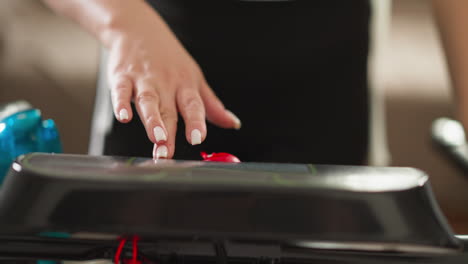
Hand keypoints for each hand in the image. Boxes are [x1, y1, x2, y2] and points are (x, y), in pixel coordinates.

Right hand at [103, 1, 240, 158]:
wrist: (138, 29)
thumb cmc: (169, 59)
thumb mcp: (195, 79)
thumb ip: (212, 106)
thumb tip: (232, 123)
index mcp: (185, 86)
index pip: (193, 105)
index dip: (196, 122)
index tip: (197, 138)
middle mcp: (166, 84)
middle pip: (168, 110)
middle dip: (169, 133)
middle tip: (167, 151)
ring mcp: (144, 80)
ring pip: (148, 102)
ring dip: (152, 120)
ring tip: (156, 137)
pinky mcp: (122, 77)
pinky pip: (121, 91)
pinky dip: (121, 104)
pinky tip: (124, 116)